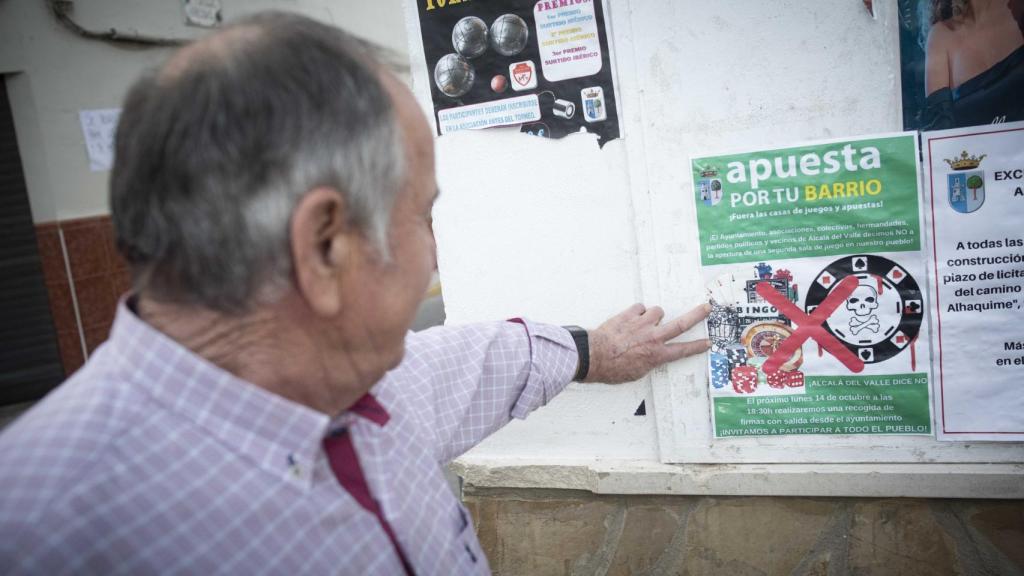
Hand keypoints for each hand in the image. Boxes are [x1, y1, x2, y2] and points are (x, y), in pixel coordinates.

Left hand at [584, 302, 710, 383]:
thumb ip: (649, 361)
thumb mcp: (637, 373)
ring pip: (658, 311)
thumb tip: (652, 355)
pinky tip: (630, 319)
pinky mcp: (630, 315)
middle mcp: (654, 338)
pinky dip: (637, 312)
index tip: (707, 342)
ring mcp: (642, 324)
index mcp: (657, 355)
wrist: (594, 356)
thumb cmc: (613, 368)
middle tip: (706, 308)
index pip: (683, 350)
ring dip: (653, 316)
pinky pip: (640, 307)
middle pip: (681, 324)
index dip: (697, 347)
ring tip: (642, 323)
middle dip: (696, 316)